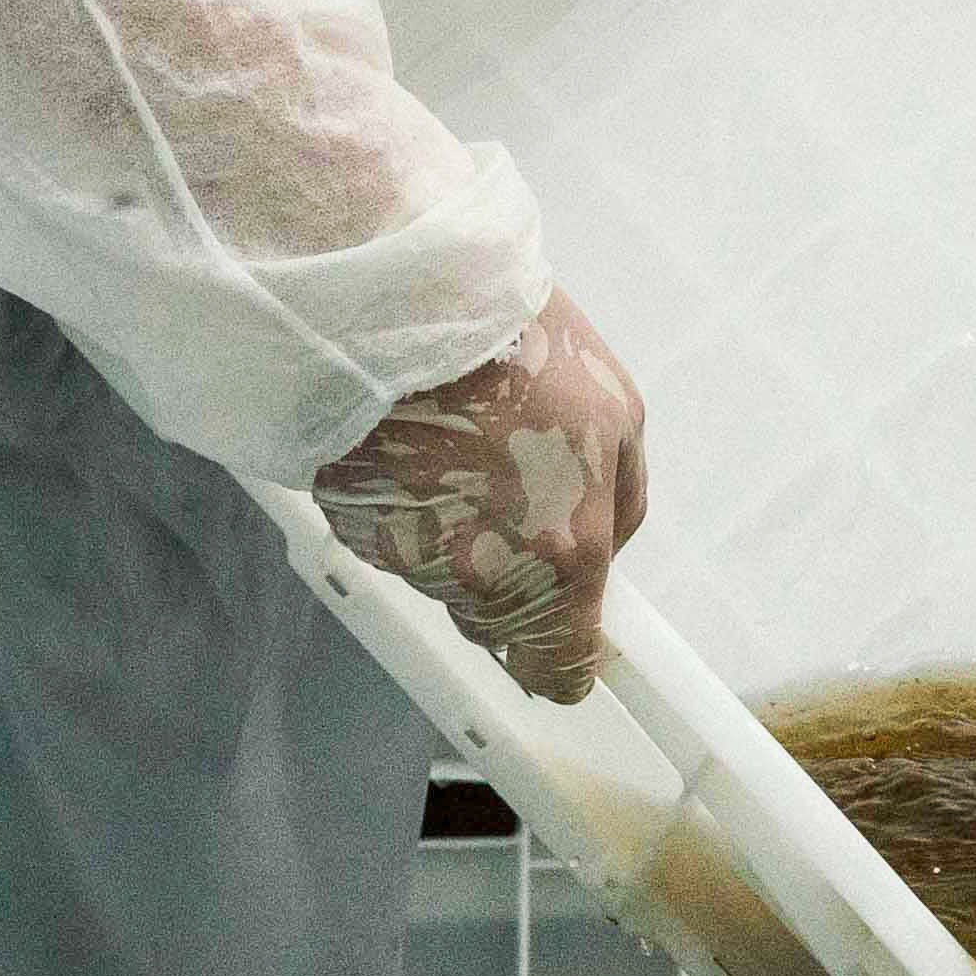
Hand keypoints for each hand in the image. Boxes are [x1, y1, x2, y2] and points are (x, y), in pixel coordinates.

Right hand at [318, 294, 650, 700]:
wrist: (402, 303)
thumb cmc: (520, 348)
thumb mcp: (620, 414)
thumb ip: (621, 502)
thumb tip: (609, 549)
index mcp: (562, 560)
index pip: (558, 672)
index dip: (562, 659)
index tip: (563, 639)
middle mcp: (482, 579)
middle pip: (495, 623)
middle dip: (508, 576)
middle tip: (508, 490)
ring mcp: (410, 559)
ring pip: (442, 578)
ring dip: (452, 533)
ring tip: (458, 444)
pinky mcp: (353, 528)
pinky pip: (391, 540)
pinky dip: (403, 508)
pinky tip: (413, 444)